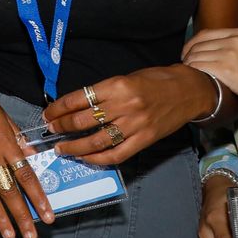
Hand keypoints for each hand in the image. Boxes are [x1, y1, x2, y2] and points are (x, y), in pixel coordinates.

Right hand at [0, 63, 51, 237]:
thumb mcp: (3, 115)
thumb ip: (17, 138)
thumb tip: (31, 158)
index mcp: (5, 141)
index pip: (26, 175)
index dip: (38, 198)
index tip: (48, 216)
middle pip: (8, 190)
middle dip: (21, 216)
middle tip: (31, 237)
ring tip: (9, 236)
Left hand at [43, 65, 213, 164]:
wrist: (189, 90)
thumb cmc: (155, 81)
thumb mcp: (126, 78)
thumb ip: (104, 93)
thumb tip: (76, 107)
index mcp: (117, 85)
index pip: (79, 99)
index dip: (59, 108)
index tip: (48, 114)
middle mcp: (125, 105)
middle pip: (83, 121)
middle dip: (62, 127)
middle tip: (50, 130)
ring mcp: (135, 125)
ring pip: (96, 141)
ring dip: (74, 147)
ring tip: (62, 148)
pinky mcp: (145, 140)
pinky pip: (117, 154)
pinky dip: (98, 159)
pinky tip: (86, 158)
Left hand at [183, 28, 237, 116]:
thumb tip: (218, 54)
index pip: (205, 34)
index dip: (192, 45)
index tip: (188, 56)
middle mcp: (234, 40)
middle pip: (198, 44)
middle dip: (187, 56)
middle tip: (185, 68)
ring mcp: (230, 53)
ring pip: (196, 56)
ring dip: (188, 66)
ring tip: (189, 76)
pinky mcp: (226, 69)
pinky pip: (199, 67)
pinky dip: (192, 73)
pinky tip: (194, 80)